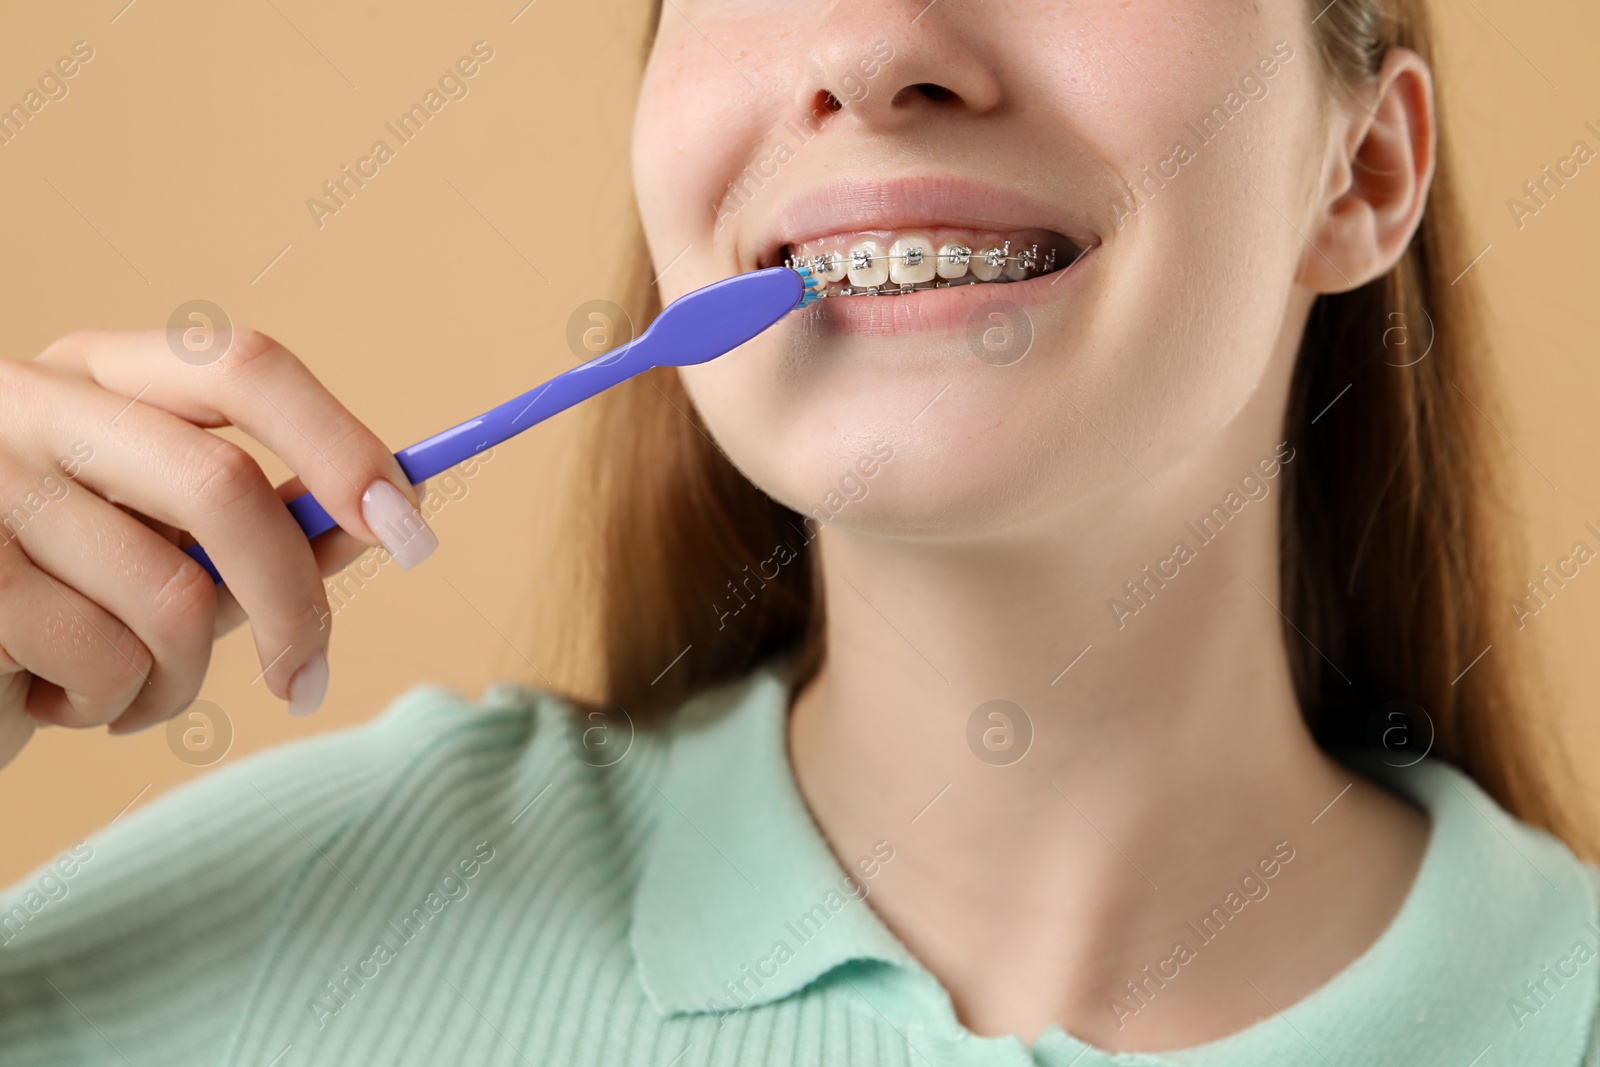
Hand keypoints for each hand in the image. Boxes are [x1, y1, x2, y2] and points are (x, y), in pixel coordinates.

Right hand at [0, 328, 438, 768]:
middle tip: (311, 678)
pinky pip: (104, 659)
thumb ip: (263, 531)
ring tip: (130, 689)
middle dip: (295, 603)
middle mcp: (37, 401)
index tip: (411, 527)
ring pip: (173, 595)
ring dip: (181, 676)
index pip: (246, 367)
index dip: (342, 444)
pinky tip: (57, 699)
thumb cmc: (58, 603)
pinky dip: (112, 706)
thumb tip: (382, 522)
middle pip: (225, 487)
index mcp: (103, 374)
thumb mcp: (164, 549)